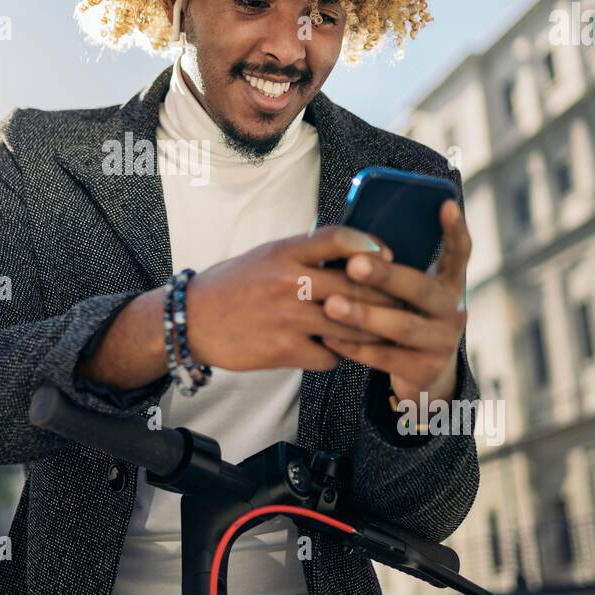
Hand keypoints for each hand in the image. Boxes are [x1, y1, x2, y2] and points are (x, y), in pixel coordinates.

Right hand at [183, 224, 400, 372]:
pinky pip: (330, 356)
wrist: (192, 320)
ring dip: (369, 331)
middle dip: (385, 297)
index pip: (338, 238)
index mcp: (284, 252)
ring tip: (380, 331)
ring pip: (350, 325)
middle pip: (355, 286)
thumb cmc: (232, 285)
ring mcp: (288, 317)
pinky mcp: (284, 350)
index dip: (370, 245)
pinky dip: (338, 355)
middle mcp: (288, 281)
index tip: (387, 256)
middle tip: (402, 303)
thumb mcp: (265, 256)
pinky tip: (335, 351)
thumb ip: (304, 254)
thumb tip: (352, 256)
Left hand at [318, 198, 470, 406]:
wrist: (422, 372)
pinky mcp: (425, 371)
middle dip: (386, 276)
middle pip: (421, 289)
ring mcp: (442, 342)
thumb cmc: (402, 314)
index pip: (460, 252)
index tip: (443, 204)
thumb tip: (352, 239)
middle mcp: (453, 310)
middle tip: (354, 265)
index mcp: (448, 283)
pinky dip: (354, 347)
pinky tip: (329, 337)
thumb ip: (390, 267)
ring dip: (364, 314)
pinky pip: (385, 357)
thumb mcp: (406, 292)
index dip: (455, 230)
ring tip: (331, 304)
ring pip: (402, 326)